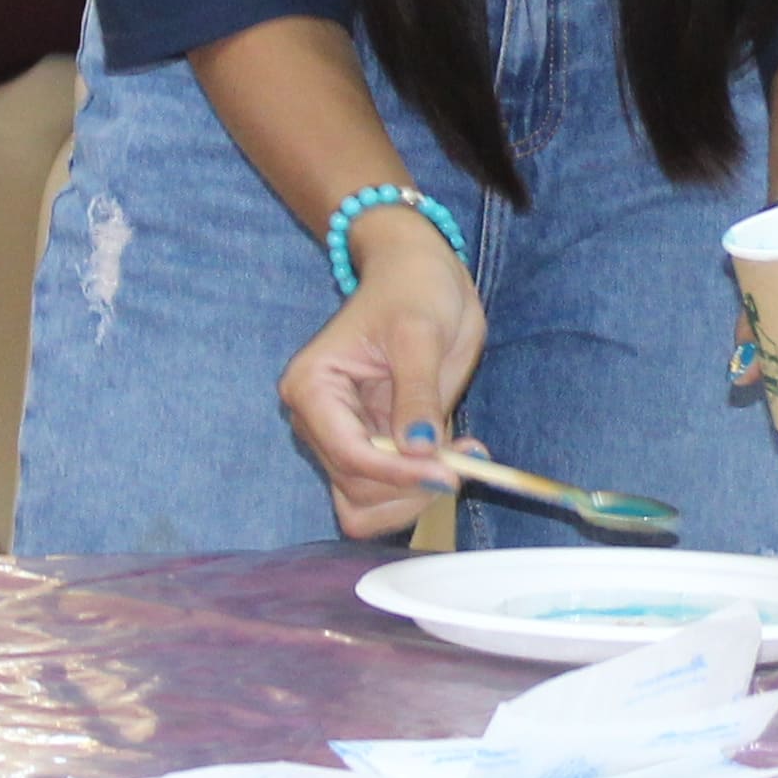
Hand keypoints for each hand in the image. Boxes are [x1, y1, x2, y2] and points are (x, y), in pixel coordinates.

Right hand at [275, 226, 490, 541]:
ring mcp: (341, 437)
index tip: (449, 473)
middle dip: (410, 485)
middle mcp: (317, 420)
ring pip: (365, 503)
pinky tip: (451, 460)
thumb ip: (417, 393)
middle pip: (356, 487)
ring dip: (414, 496)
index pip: (349, 454)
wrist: (419, 274)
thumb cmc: (413, 288)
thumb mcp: (420, 334)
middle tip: (465, 463)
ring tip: (461, 459)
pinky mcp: (369, 446)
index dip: (399, 472)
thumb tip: (419, 450)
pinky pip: (384, 493)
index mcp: (312, 387)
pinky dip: (416, 491)